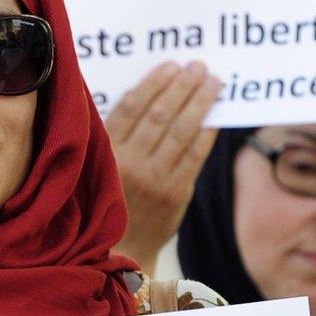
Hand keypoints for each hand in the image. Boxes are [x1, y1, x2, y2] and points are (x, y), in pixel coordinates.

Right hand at [109, 61, 220, 268]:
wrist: (123, 249)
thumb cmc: (110, 200)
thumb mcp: (101, 166)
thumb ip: (115, 134)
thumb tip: (145, 94)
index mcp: (106, 152)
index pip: (131, 108)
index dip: (153, 84)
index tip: (170, 66)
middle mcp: (130, 163)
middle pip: (160, 115)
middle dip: (182, 86)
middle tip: (198, 67)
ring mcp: (155, 179)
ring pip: (181, 131)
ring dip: (199, 102)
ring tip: (213, 82)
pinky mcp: (176, 193)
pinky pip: (195, 156)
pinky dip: (207, 133)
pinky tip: (215, 116)